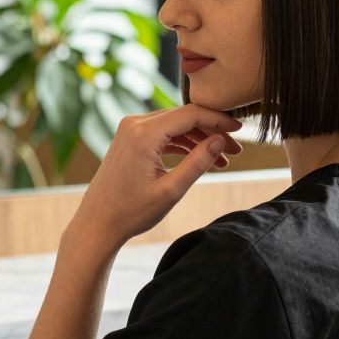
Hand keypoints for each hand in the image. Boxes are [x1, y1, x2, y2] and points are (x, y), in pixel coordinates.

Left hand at [66, 104, 244, 256]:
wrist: (97, 224)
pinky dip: (182, 144)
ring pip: (174, 125)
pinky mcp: (129, 139)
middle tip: (237, 149)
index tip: (241, 129)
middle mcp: (134, 124)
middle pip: (184, 117)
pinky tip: (201, 158)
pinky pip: (162, 134)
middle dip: (211, 130)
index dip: (218, 120)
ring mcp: (130, 130)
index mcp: (144, 133)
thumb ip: (198, 162)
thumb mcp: (171, 190)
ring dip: (198, 139)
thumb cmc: (131, 212)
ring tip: (223, 159)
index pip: (191, 114)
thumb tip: (221, 141)